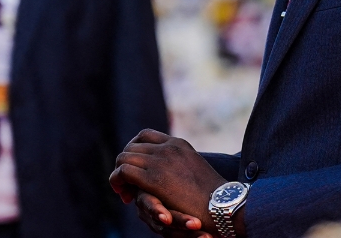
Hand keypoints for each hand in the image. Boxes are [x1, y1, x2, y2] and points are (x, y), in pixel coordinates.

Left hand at [109, 129, 229, 232]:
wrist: (223, 205)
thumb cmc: (214, 195)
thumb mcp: (196, 170)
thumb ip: (181, 164)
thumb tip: (174, 172)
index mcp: (178, 144)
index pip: (145, 135)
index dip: (135, 150)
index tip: (136, 167)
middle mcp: (168, 148)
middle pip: (131, 147)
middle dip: (125, 164)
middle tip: (126, 184)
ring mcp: (160, 161)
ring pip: (124, 157)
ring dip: (119, 174)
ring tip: (124, 192)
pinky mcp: (153, 178)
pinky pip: (123, 172)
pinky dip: (117, 181)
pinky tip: (124, 195)